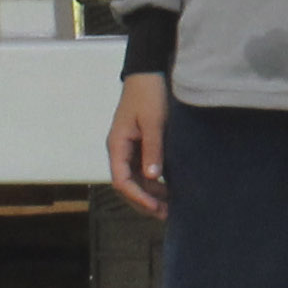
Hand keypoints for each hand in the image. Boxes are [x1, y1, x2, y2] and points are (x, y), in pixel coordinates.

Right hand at [107, 72, 170, 218]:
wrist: (148, 73)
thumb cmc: (149, 95)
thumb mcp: (153, 122)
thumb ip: (153, 149)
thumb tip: (153, 178)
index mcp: (117, 145)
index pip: (121, 181)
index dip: (137, 198)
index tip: (156, 208)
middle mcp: (119, 150)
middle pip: (127, 185)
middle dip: (144, 202)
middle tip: (166, 214)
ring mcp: (128, 149)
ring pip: (135, 180)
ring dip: (150, 195)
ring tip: (171, 207)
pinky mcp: (138, 146)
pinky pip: (142, 171)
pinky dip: (154, 183)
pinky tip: (170, 190)